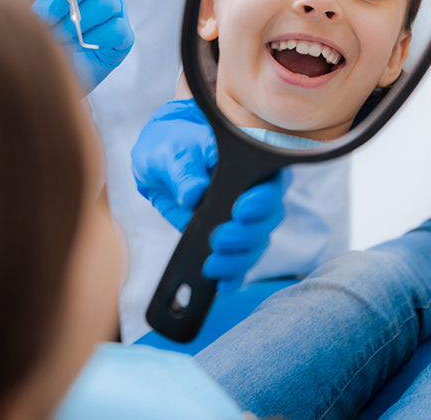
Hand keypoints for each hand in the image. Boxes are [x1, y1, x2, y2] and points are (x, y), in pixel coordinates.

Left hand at [3, 0, 133, 91]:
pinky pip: (116, 29)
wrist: (37, 68)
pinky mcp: (122, 36)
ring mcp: (113, 8)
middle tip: (41, 14)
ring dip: (75, 22)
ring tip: (55, 35)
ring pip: (105, 3)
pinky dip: (94, 38)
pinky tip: (78, 45)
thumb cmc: (29, 26)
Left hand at [132, 97, 287, 291]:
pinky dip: (232, 276)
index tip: (240, 209)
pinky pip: (238, 262)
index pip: (270, 183)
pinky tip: (222, 284)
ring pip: (255, 244)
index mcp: (248, 162)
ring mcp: (241, 219)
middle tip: (219, 238)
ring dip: (237, 259)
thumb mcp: (172, 152)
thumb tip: (193, 194)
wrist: (160, 161)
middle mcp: (253, 193)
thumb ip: (184, 171)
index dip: (262, 199)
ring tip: (212, 263)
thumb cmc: (172, 145)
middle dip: (245, 234)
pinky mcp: (227, 239)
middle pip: (268, 219)